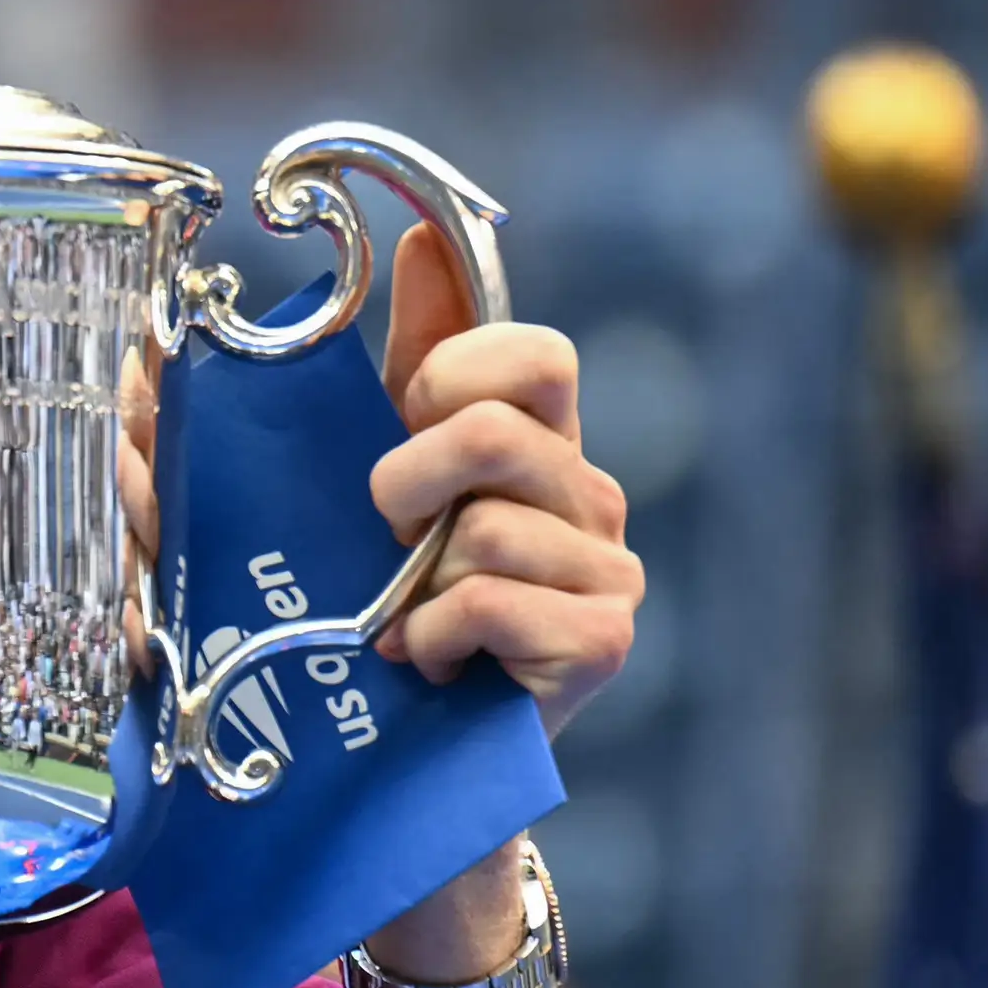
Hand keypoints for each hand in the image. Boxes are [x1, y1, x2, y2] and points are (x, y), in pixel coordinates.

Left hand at [369, 222, 640, 738]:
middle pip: (493, 433)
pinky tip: (431, 660)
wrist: (404, 747)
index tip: (404, 416)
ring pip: (484, 530)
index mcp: (540, 439)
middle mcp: (589, 494)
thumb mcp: (380, 471)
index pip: (533, 351)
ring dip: (413, 579)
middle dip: (405, 480)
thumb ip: (409, 355)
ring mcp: (607, 570)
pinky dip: (435, 634)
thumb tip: (421, 239)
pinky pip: (493, 602)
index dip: (451, 368)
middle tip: (387, 533)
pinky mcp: (602, 642)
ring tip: (409, 614)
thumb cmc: (387, 596)